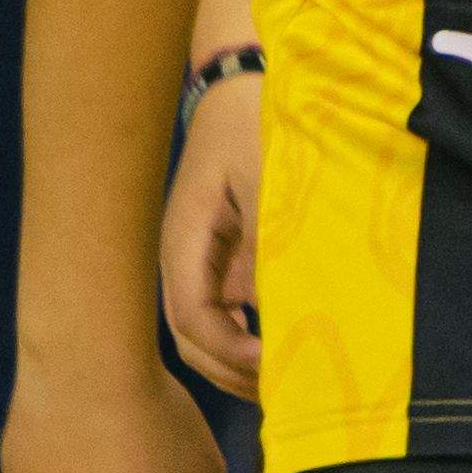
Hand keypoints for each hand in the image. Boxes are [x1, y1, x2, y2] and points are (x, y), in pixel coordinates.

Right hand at [157, 64, 261, 399]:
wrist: (241, 85)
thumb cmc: (251, 122)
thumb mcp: (263, 173)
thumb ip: (266, 237)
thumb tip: (270, 303)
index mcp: (183, 240)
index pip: (191, 317)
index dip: (227, 348)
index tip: (270, 358)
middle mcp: (185, 260)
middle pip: (194, 339)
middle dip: (234, 370)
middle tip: (285, 387)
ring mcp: (202, 263)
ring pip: (209, 333)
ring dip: (241, 362)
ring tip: (288, 380)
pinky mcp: (223, 260)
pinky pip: (228, 313)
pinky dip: (251, 337)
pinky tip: (285, 349)